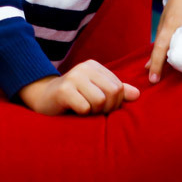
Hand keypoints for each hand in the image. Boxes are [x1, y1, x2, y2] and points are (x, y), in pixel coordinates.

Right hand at [18, 59, 139, 115]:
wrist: (43, 98)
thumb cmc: (74, 98)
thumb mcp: (96, 92)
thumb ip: (116, 92)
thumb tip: (137, 94)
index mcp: (95, 66)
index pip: (119, 87)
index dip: (115, 103)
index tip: (102, 107)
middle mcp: (85, 68)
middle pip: (113, 92)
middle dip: (107, 108)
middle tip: (94, 111)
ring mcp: (73, 77)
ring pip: (100, 101)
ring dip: (94, 112)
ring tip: (83, 110)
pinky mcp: (64, 90)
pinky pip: (85, 108)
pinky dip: (82, 114)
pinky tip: (73, 110)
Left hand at [146, 0, 181, 83]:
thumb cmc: (179, 7)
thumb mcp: (166, 21)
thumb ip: (159, 43)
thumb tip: (147, 67)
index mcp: (170, 24)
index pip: (160, 46)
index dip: (155, 62)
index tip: (153, 79)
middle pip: (176, 44)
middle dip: (172, 62)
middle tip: (168, 80)